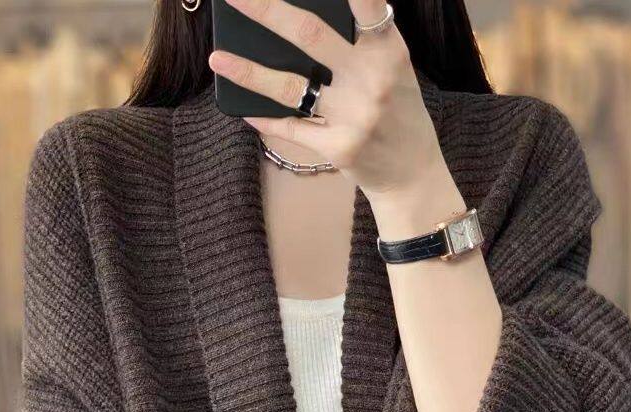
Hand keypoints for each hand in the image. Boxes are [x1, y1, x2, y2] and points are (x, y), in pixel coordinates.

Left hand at [207, 0, 447, 198]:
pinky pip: (291, 128)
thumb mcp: (395, 72)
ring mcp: (353, 117)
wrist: (413, 176)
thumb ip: (365, 44)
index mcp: (390, 53)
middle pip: (309, 35)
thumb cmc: (400, 114)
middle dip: (266, 10)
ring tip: (217, 58)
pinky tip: (243, 109)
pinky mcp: (337, 148)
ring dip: (248, 72)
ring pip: (289, 87)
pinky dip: (264, 118)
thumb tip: (302, 22)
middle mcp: (371, 81)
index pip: (366, 5)